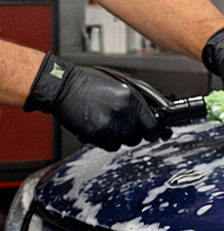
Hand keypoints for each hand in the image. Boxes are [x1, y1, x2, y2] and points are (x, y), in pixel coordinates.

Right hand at [25, 54, 163, 150]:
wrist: (62, 86)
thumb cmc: (89, 83)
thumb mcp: (121, 85)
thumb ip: (139, 101)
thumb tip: (154, 116)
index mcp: (133, 99)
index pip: (154, 126)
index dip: (153, 131)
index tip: (150, 132)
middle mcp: (124, 113)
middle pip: (139, 137)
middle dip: (132, 132)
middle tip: (119, 122)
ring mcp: (110, 125)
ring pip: (124, 142)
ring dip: (118, 136)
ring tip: (107, 122)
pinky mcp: (97, 134)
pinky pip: (110, 146)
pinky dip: (106, 140)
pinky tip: (99, 127)